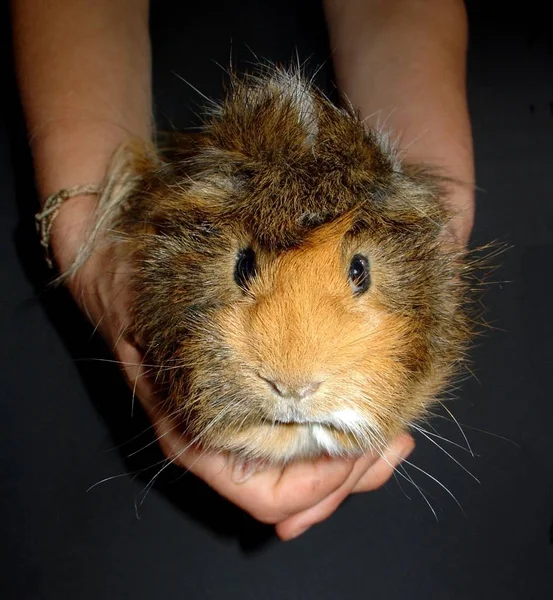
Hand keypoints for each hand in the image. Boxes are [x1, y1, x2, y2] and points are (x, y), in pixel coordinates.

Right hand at [51, 195, 414, 540]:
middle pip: (298, 495)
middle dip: (350, 476)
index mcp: (195, 436)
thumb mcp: (150, 317)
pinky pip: (304, 436)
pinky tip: (367, 421)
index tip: (365, 445)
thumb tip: (268, 394)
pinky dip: (339, 436)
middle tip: (395, 441)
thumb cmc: (130, 284)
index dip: (322, 486)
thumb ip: (194, 358)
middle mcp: (221, 439)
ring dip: (352, 462)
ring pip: (305, 471)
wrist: (113, 256)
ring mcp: (242, 419)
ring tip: (394, 437)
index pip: (268, 495)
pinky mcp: (257, 396)